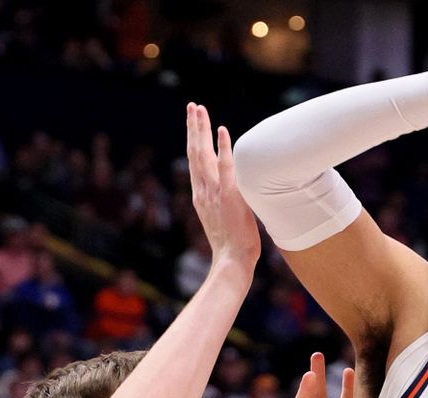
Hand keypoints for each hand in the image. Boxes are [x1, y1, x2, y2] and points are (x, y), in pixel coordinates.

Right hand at [185, 103, 260, 273]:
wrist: (232, 261)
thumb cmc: (233, 245)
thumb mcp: (224, 220)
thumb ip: (225, 204)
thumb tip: (235, 194)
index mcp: (201, 196)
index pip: (195, 162)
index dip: (193, 140)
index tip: (194, 122)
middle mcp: (203, 190)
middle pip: (194, 152)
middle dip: (193, 127)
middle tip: (192, 106)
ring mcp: (214, 192)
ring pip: (203, 154)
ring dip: (201, 129)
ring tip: (199, 109)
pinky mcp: (229, 195)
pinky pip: (225, 167)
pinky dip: (222, 147)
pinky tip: (222, 129)